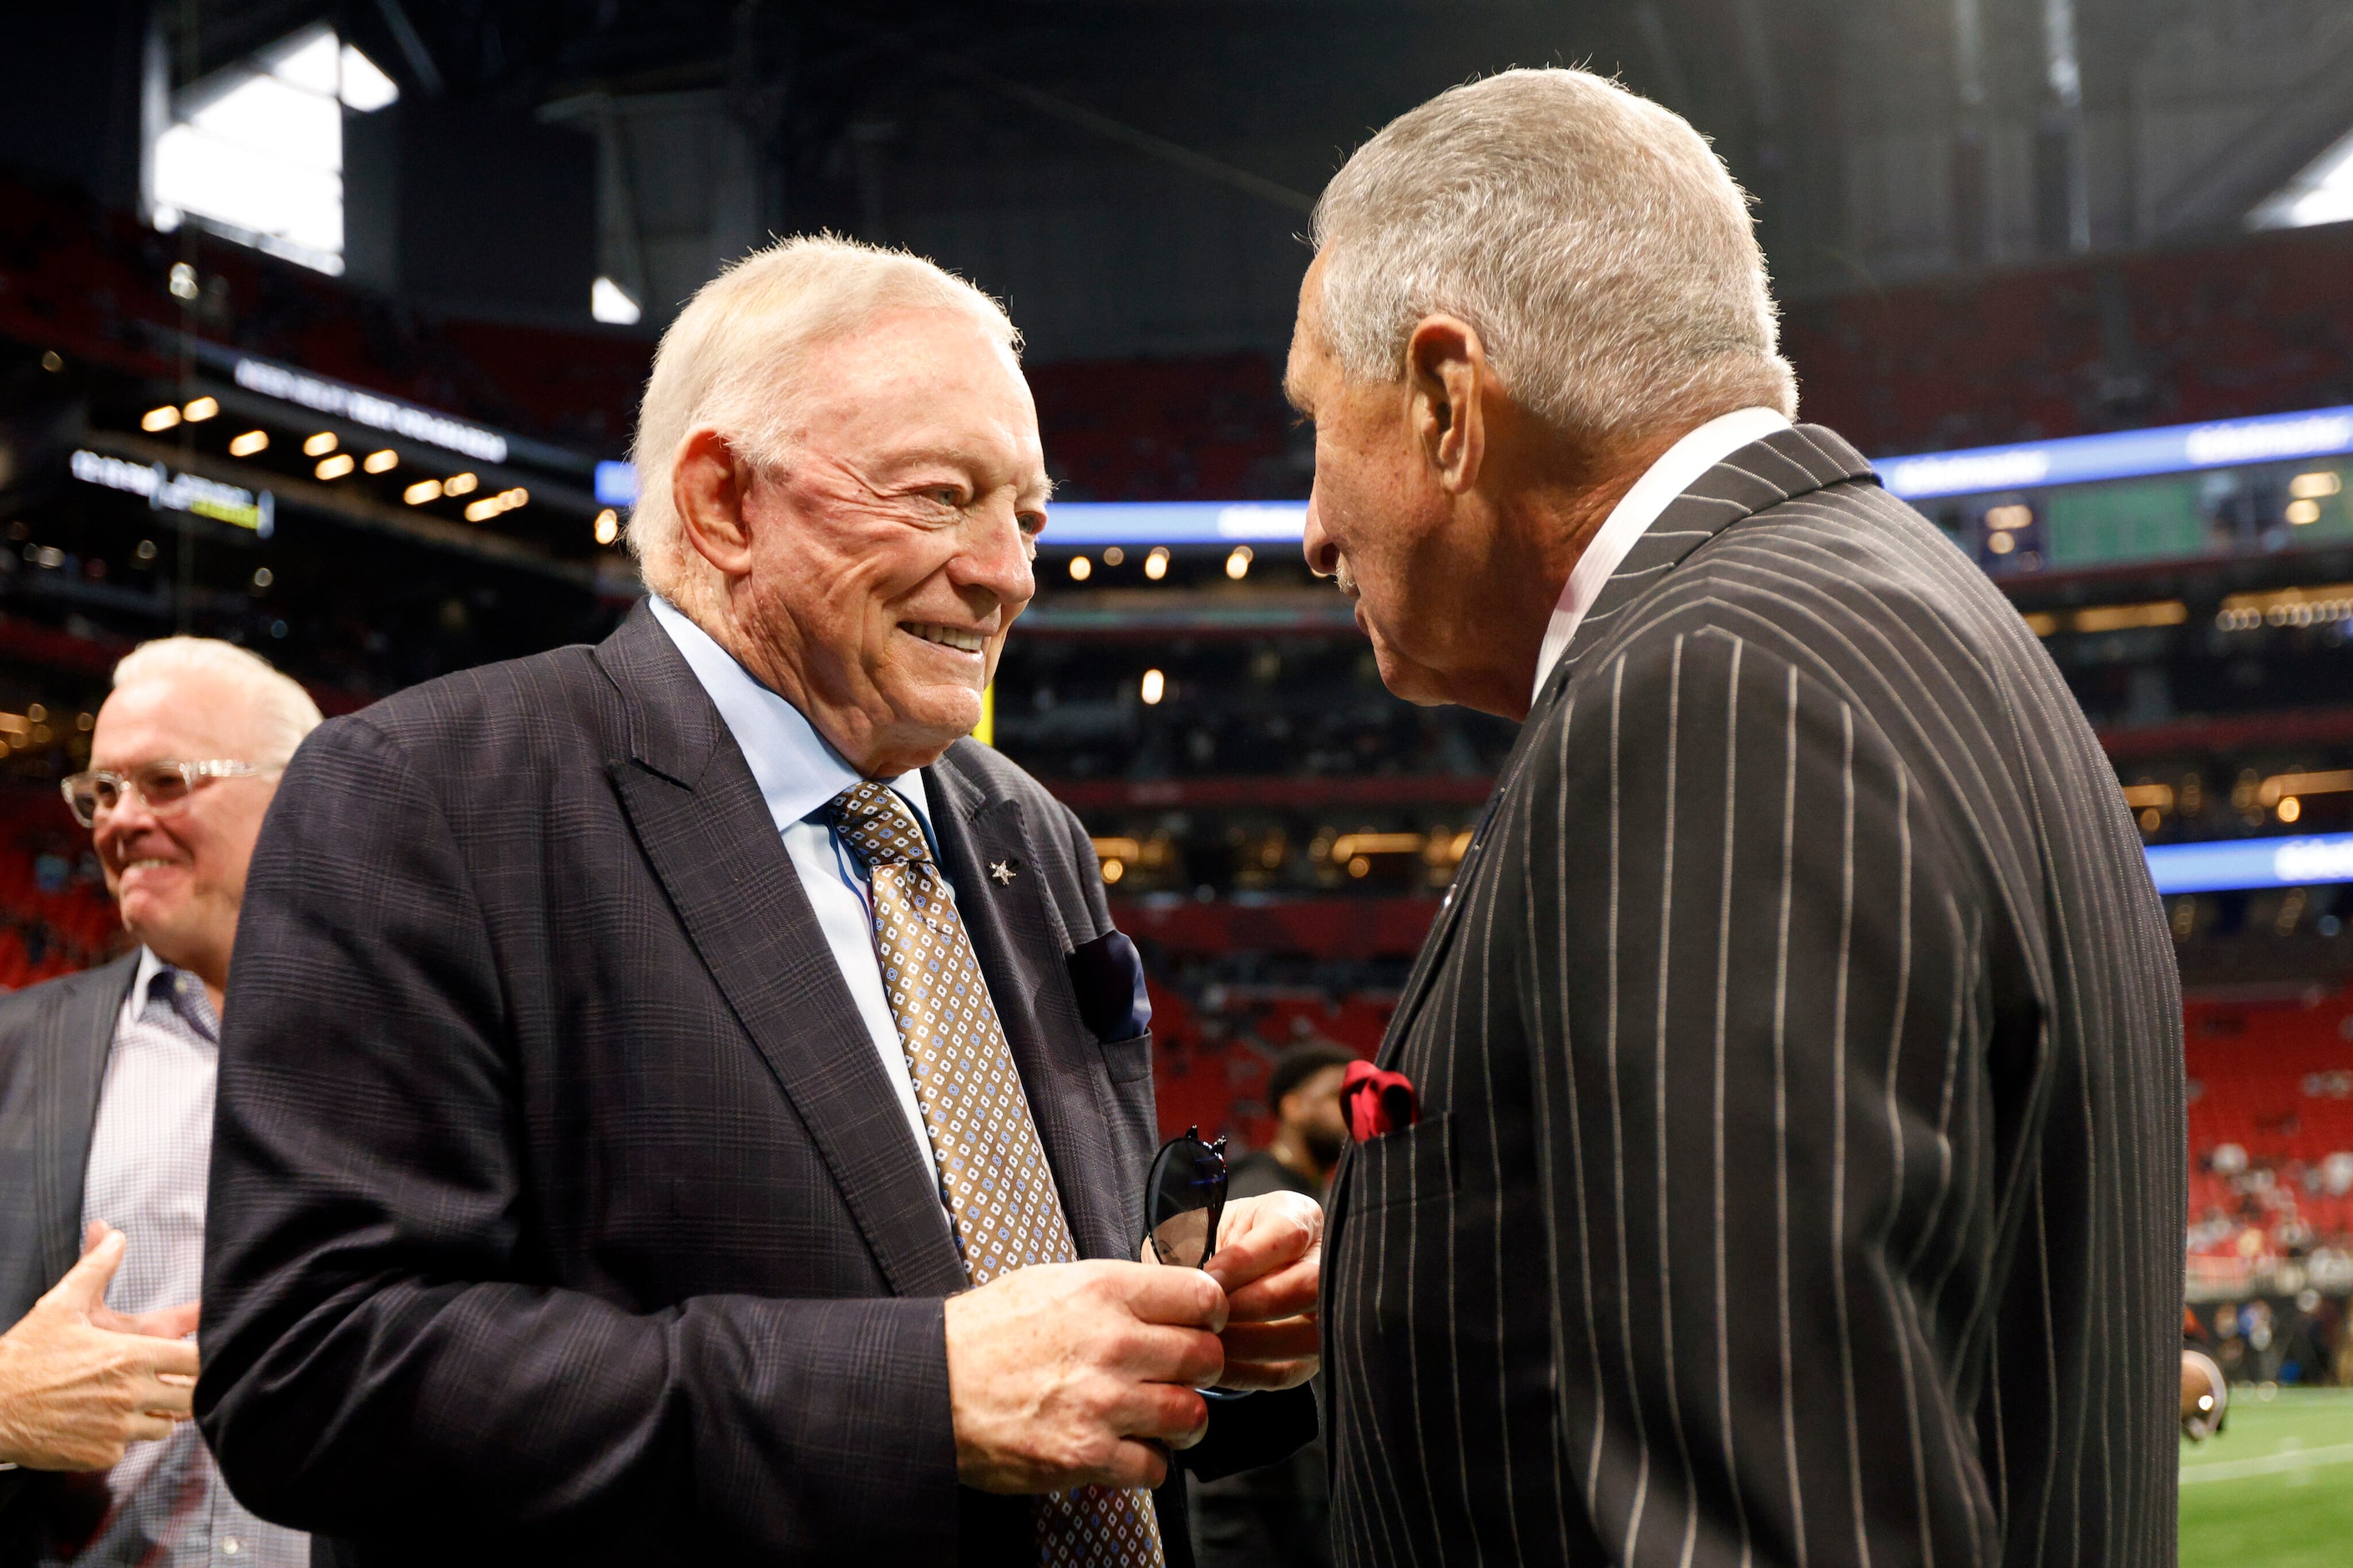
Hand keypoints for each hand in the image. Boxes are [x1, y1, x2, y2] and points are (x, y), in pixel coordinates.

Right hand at [0, 1226, 199, 1471]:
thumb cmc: (24, 1357)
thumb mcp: (59, 1306)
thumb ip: (94, 1268)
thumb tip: (114, 1235)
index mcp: (130, 1356)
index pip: (195, 1360)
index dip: (202, 1358)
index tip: (197, 1355)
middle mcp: (131, 1394)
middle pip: (190, 1397)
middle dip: (186, 1389)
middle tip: (172, 1380)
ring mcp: (117, 1430)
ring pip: (165, 1426)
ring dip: (158, 1414)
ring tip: (137, 1399)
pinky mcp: (101, 1456)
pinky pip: (130, 1447)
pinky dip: (125, 1437)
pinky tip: (105, 1422)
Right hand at [944, 1259, 1225, 1493]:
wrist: (930, 1386)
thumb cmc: (983, 1334)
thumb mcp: (1051, 1283)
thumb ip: (1114, 1290)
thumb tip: (1163, 1297)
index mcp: (1105, 1291)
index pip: (1202, 1296)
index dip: (1210, 1313)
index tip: (1204, 1324)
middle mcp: (1111, 1344)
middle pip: (1206, 1356)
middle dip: (1201, 1368)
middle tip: (1182, 1373)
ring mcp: (1102, 1403)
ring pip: (1192, 1413)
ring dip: (1183, 1419)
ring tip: (1164, 1416)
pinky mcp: (1087, 1455)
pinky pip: (1155, 1466)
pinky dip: (1148, 1463)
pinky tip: (1127, 1449)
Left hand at [1202, 1191, 1320, 1391]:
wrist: (1207, 1278)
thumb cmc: (1201, 1245)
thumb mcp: (1198, 1228)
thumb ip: (1199, 1241)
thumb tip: (1197, 1279)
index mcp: (1298, 1215)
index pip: (1288, 1235)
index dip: (1246, 1259)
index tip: (1207, 1276)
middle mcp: (1323, 1261)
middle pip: (1310, 1285)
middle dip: (1254, 1303)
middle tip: (1211, 1314)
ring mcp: (1324, 1312)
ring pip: (1305, 1334)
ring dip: (1249, 1342)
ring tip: (1206, 1340)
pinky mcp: (1310, 1355)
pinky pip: (1285, 1371)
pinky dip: (1245, 1371)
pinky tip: (1212, 1364)